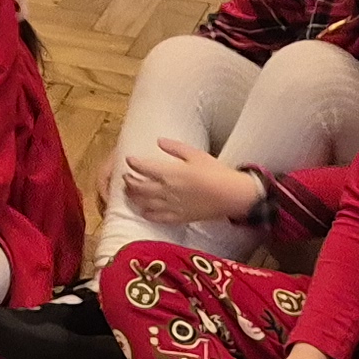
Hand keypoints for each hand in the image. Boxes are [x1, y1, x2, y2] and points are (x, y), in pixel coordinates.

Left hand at [119, 138, 260, 227]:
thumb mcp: (195, 154)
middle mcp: (165, 190)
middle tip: (126, 176)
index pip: (142, 168)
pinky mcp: (178, 217)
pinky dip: (146, 213)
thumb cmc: (215, 172)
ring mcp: (170, 206)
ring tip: (129, 192)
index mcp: (169, 173)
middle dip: (129, 181)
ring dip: (133, 197)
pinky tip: (143, 210)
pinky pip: (157, 217)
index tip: (129, 159)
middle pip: (138, 187)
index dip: (133, 163)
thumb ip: (174, 148)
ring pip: (143, 203)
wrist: (231, 195)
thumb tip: (158, 141)